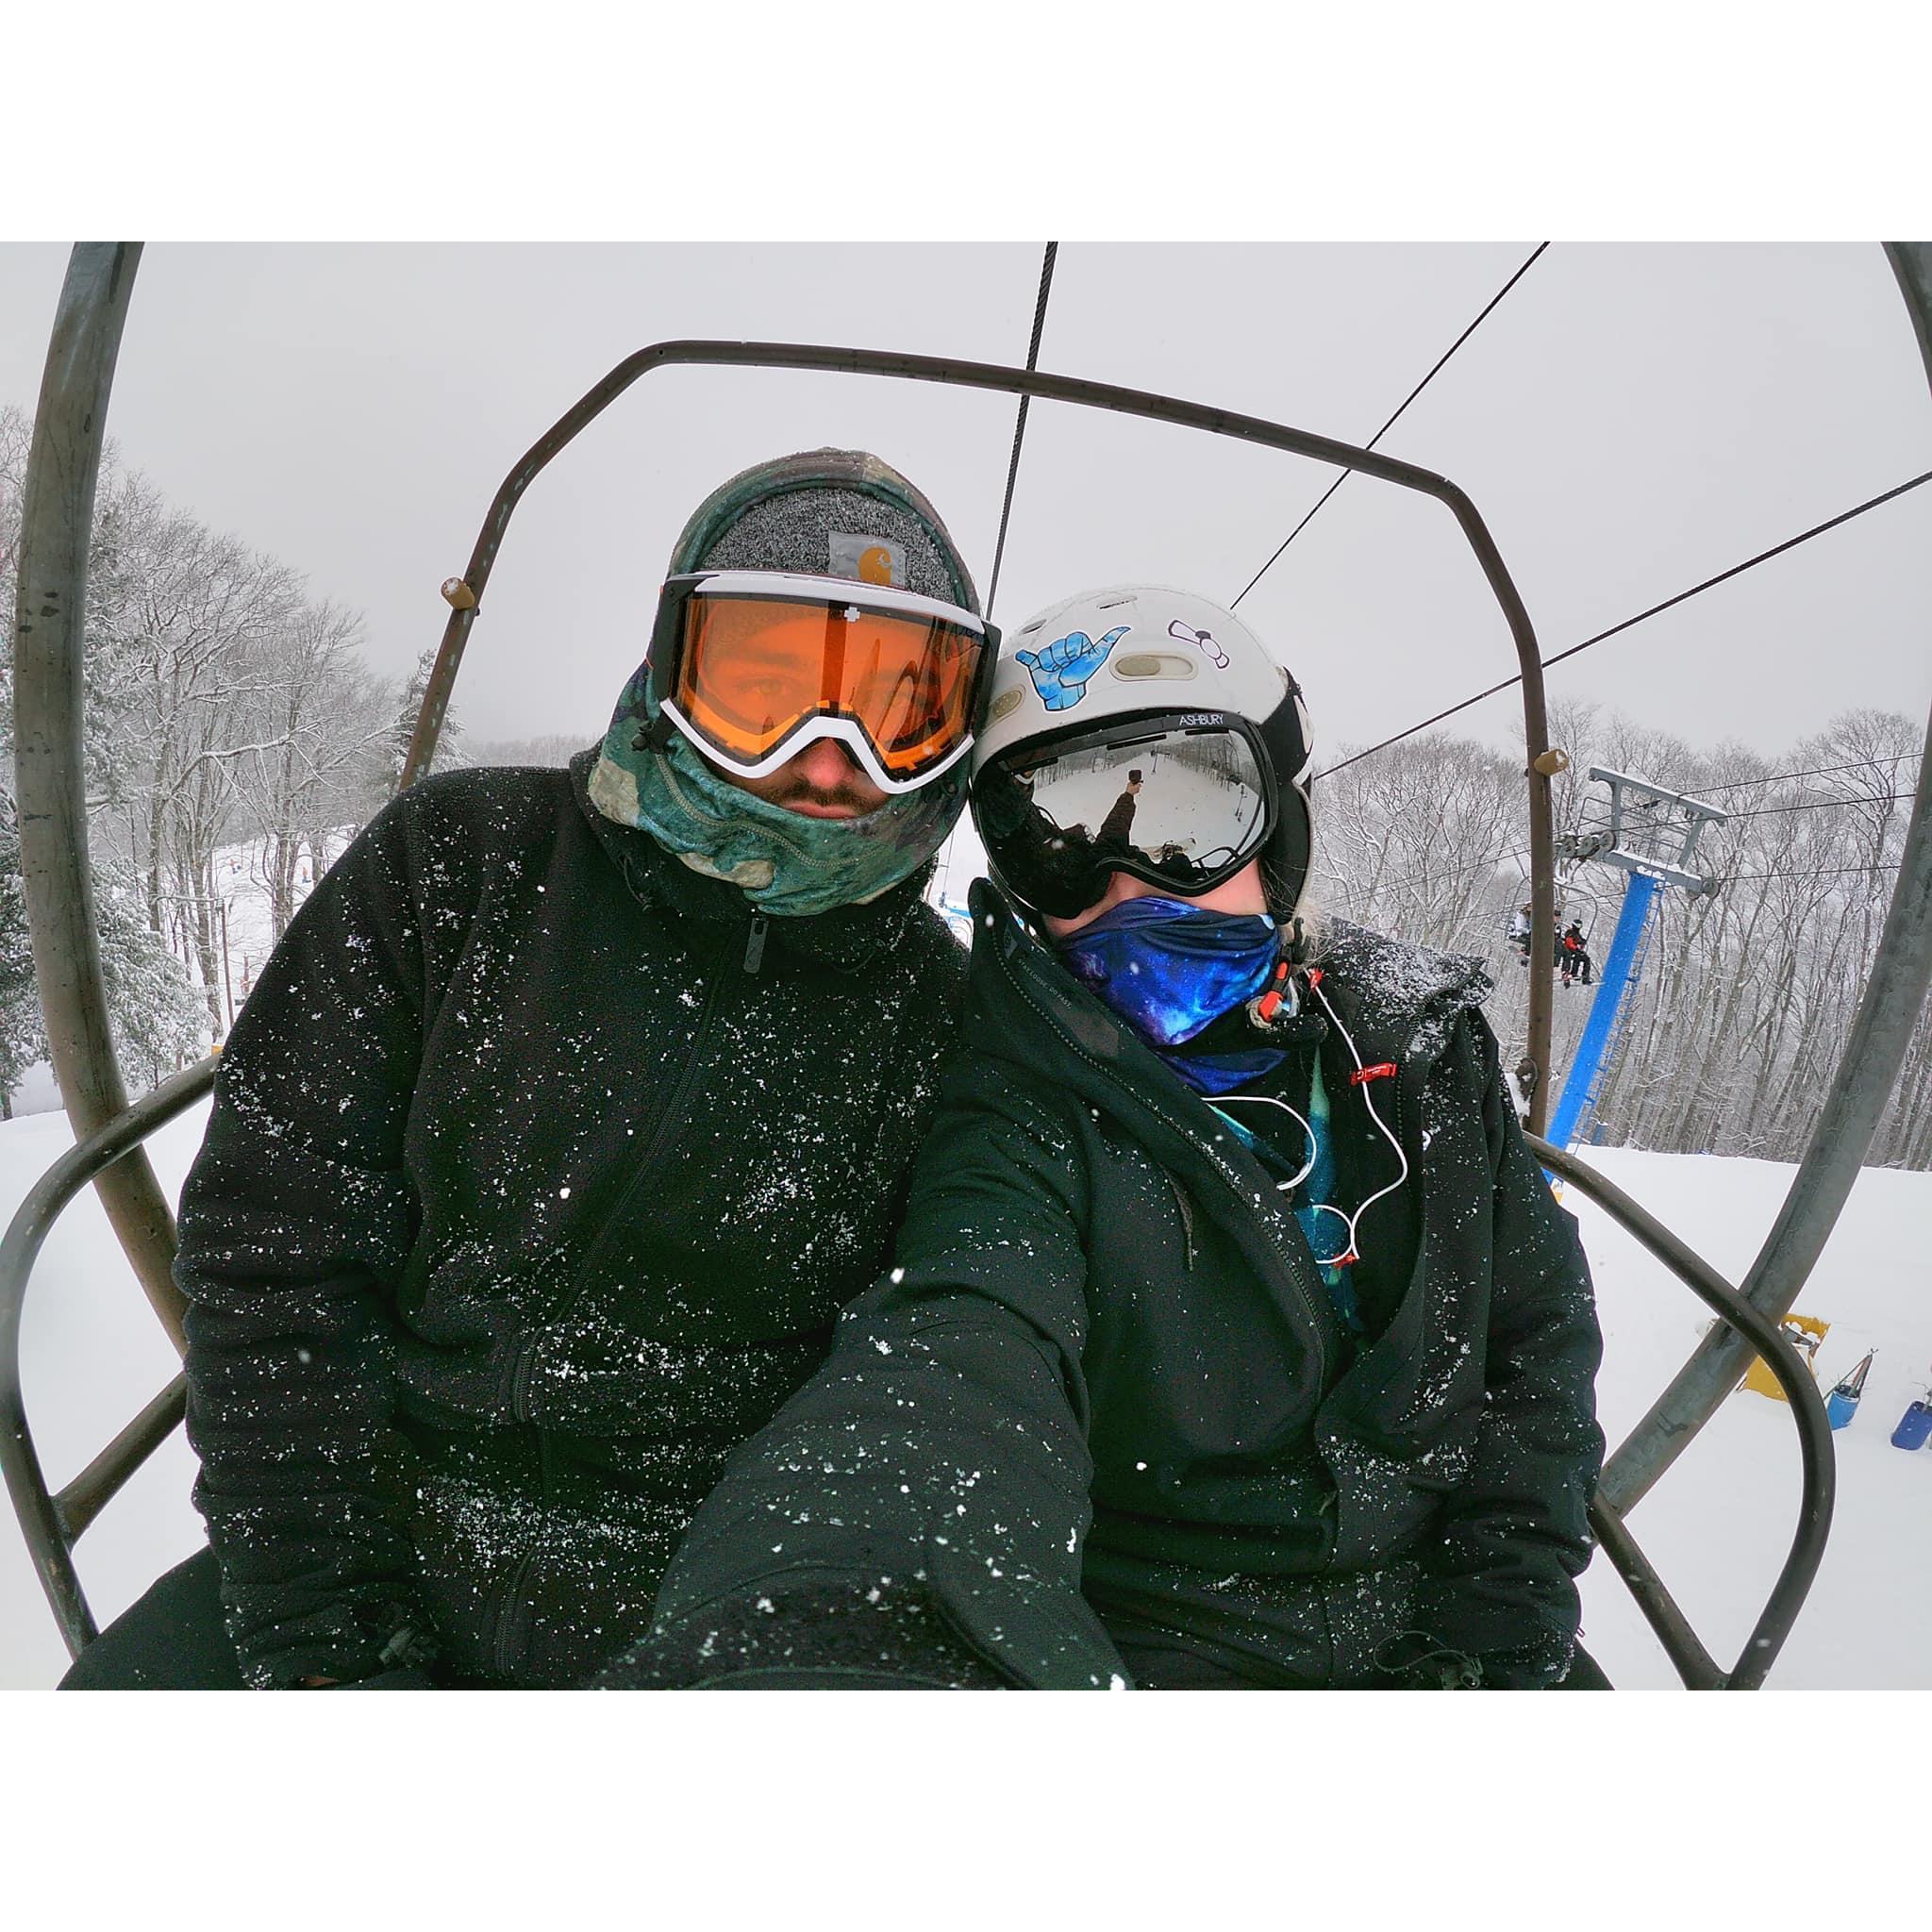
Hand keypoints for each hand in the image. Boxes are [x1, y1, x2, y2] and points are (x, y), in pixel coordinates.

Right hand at [1014, 626, 1129, 710]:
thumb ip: (1107, 643)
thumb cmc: (1080, 681)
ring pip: (1046, 651)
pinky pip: (1028, 656)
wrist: (1062, 698)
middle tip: (1066, 667)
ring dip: (1050, 663)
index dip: (1073, 649)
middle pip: (1058, 643)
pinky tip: (1025, 654)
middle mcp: (1065, 650)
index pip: (1072, 638)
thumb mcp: (1096, 659)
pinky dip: (1025, 656)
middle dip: (1062, 656)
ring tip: (1056, 672)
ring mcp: (1050, 658)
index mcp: (1078, 647)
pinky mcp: (1036, 665)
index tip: (1076, 659)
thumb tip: (1122, 629)